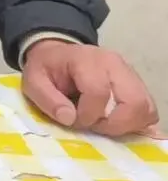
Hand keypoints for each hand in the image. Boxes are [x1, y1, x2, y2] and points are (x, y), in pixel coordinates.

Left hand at [22, 39, 157, 136]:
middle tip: (94, 126)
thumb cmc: (46, 68)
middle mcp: (115, 64)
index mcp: (87, 59)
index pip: (99, 93)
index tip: (73, 120)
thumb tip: (70, 118)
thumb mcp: (33, 81)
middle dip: (114, 124)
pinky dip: (136, 122)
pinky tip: (115, 122)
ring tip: (103, 124)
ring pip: (146, 108)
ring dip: (127, 125)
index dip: (87, 115)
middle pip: (134, 102)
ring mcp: (130, 74)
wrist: (57, 54)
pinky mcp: (137, 84)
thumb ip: (47, 99)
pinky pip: (148, 109)